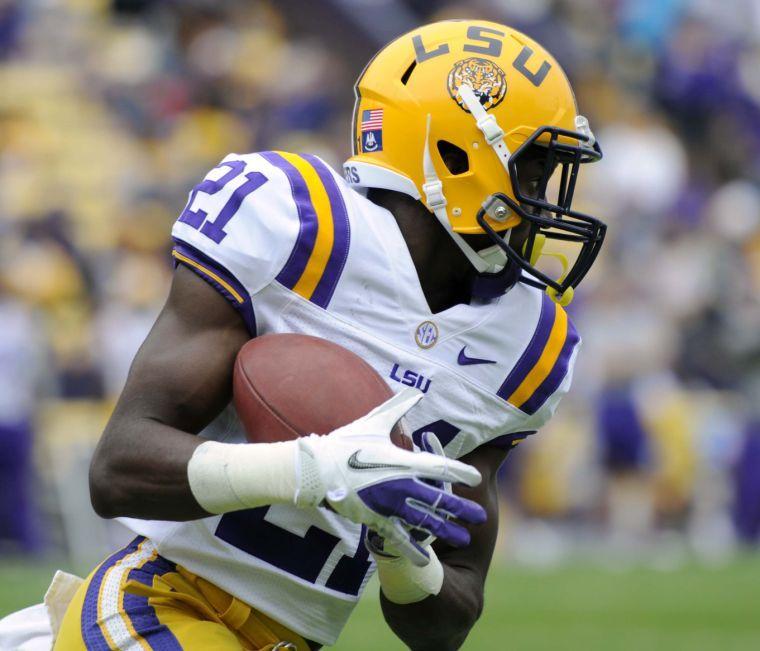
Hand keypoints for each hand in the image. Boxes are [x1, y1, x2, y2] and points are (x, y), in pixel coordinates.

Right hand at [295, 388, 486, 565]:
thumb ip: (399, 408)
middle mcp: (399, 485)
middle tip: (482, 517)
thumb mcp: (374, 422)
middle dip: (462, 509)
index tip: (477, 479)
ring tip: (464, 538)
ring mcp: (387, 505)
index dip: (460, 473)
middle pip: (438, 500)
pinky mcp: (374, 519)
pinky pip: (398, 537)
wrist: (316, 470)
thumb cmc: (346, 442)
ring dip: (446, 530)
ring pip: (423, 521)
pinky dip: (413, 549)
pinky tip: (426, 560)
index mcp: (402, 461)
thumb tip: (416, 390)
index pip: (439, 468)